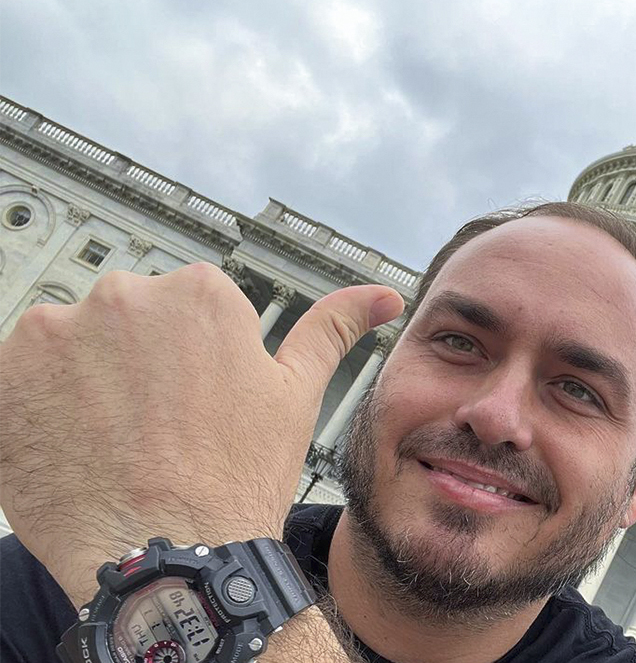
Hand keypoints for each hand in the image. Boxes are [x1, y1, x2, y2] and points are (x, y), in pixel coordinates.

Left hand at [0, 264, 402, 607]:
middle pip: (119, 322)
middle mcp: (129, 294)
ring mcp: (63, 329)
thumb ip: (332, 329)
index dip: (177, 366)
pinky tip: (66, 446)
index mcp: (199, 292)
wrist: (165, 560)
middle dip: (127, 366)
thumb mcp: (293, 397)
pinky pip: (16, 373)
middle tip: (144, 432)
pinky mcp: (9, 369)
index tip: (180, 410)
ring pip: (67, 345)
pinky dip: (32, 405)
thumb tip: (380, 295)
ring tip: (103, 442)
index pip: (175, 312)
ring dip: (78, 383)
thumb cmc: (232, 483)